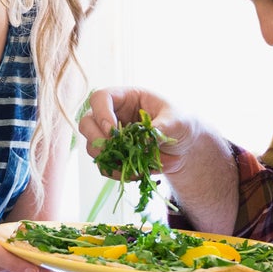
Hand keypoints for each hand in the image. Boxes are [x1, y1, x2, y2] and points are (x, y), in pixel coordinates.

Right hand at [78, 87, 207, 181]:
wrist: (185, 147)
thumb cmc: (181, 123)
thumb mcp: (177, 121)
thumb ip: (160, 128)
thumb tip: (143, 141)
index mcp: (126, 98)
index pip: (101, 98)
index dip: (101, 113)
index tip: (113, 130)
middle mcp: (112, 115)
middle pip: (87, 122)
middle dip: (97, 139)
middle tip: (114, 150)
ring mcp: (110, 136)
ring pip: (92, 146)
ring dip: (107, 158)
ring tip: (130, 166)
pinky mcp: (114, 155)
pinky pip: (104, 165)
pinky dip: (115, 171)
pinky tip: (133, 173)